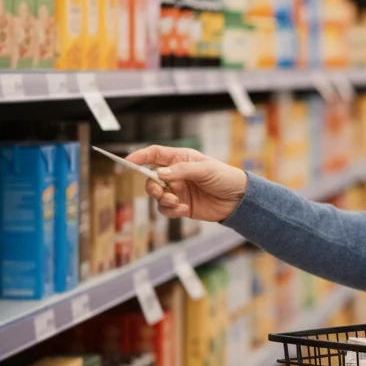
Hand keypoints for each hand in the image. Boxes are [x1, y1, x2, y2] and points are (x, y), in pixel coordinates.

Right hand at [125, 145, 247, 222]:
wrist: (239, 199)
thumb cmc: (225, 177)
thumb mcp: (205, 170)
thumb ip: (182, 170)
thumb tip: (160, 173)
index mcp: (180, 159)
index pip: (154, 154)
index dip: (140, 156)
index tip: (127, 162)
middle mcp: (176, 174)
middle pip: (151, 177)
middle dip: (152, 185)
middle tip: (161, 192)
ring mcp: (178, 190)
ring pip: (157, 195)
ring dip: (162, 199)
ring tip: (176, 202)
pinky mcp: (181, 206)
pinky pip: (166, 209)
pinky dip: (170, 210)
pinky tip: (183, 209)